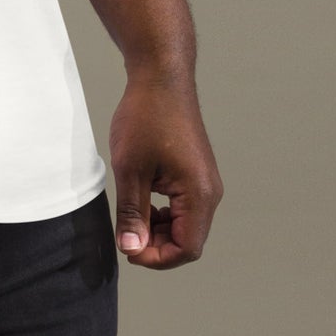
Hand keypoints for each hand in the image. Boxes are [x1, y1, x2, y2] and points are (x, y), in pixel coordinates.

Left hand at [108, 67, 222, 267]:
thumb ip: (132, 212)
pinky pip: (183, 207)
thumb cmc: (146, 117)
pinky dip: (162, 213)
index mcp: (199, 195)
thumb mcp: (130, 169)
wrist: (161, 77)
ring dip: (158, 229)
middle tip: (125, 232)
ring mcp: (205, 183)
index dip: (156, 257)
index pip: (186, 248)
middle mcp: (210, 193)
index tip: (127, 248)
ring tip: (130, 214)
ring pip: (185, 225)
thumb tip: (131, 248)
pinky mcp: (196, 174)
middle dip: (156, 244)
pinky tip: (141, 199)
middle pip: (187, 240)